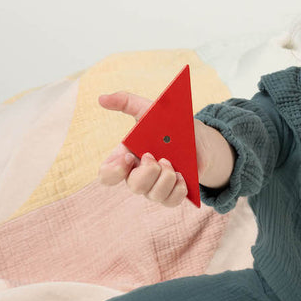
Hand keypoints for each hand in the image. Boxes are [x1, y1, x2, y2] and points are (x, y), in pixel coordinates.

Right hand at [98, 91, 192, 206]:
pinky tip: (182, 176)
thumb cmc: (168, 124)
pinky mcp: (172, 193)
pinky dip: (177, 189)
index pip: (107, 175)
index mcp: (126, 157)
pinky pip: (170, 201)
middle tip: (156, 157)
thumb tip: (101, 99)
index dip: (113, 171)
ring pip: (153, 195)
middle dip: (147, 172)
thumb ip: (125, 102)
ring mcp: (155, 187)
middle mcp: (138, 175)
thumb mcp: (148, 109)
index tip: (128, 156)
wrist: (199, 138)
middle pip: (134, 186)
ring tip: (172, 164)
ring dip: (165, 178)